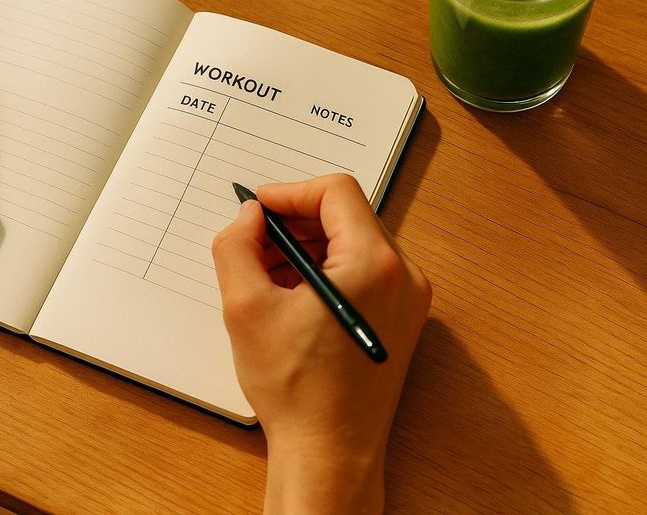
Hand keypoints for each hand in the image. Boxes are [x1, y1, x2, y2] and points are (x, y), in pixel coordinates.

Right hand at [212, 174, 430, 513]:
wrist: (330, 453)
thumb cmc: (297, 391)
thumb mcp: (246, 308)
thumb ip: (238, 246)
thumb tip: (249, 218)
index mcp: (373, 264)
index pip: (336, 192)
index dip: (290, 193)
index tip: (260, 208)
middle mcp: (403, 276)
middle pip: (347, 217)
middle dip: (296, 223)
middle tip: (256, 242)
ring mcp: (409, 300)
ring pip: (355, 244)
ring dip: (310, 247)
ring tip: (268, 273)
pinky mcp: (403, 320)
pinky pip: (365, 273)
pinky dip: (329, 271)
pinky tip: (293, 297)